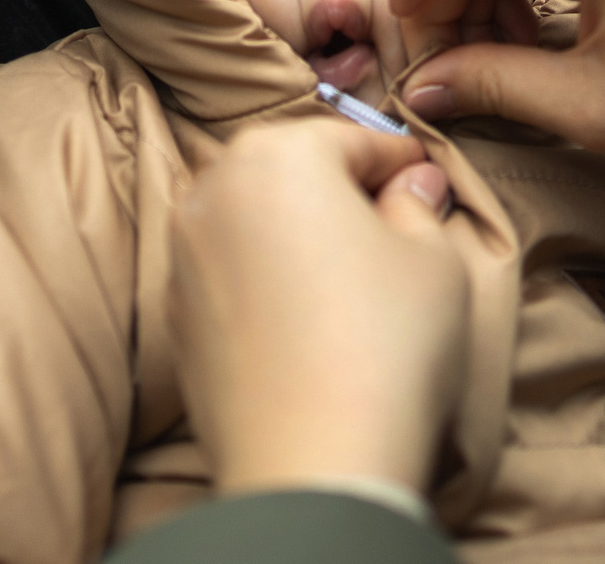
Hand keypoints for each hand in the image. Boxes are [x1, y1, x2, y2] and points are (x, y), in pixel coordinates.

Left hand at [170, 119, 470, 498]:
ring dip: (295, 235)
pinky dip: (264, 282)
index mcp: (278, 154)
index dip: (401, 163)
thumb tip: (411, 187)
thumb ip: (419, 205)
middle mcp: (212, 189)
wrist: (310, 464)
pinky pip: (228, 275)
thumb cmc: (384, 345)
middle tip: (392, 230)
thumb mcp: (433, 260)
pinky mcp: (171, 317)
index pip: (355, 139)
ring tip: (348, 282)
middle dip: (340, 192)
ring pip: (253, 221)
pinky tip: (306, 324)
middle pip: (291, 171)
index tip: (427, 183)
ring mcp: (181, 255)